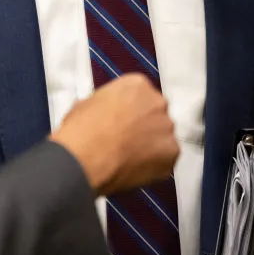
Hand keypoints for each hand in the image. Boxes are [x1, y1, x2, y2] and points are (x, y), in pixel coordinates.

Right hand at [50, 73, 178, 195]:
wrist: (84, 159)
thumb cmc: (81, 131)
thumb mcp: (87, 103)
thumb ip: (107, 104)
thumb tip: (105, 114)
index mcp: (137, 85)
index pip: (140, 95)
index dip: (130, 110)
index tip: (122, 121)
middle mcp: (157, 102)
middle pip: (155, 114)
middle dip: (144, 126)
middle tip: (127, 140)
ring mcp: (167, 129)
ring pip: (162, 137)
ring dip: (151, 146)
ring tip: (129, 158)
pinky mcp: (172, 154)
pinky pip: (165, 160)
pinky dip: (154, 165)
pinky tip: (135, 169)